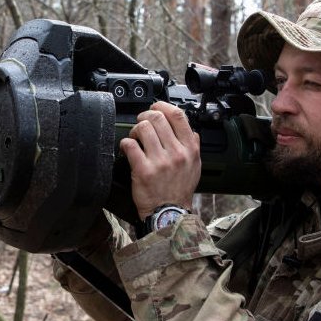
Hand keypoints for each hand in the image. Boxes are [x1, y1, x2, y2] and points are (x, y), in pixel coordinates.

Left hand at [118, 102, 200, 219]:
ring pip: (142, 128)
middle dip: (145, 116)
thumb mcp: (195, 167)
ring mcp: (160, 161)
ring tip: (135, 139)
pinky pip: (130, 145)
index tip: (155, 107)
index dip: (163, 106)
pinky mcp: (143, 170)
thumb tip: (191, 130)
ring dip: (134, 130)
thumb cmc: (179, 191)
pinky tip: (127, 149)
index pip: (178, 116)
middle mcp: (176, 153)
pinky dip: (125, 143)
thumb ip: (193, 147)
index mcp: (190, 149)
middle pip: (158, 118)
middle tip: (141, 123)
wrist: (169, 214)